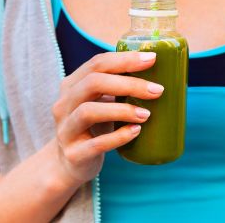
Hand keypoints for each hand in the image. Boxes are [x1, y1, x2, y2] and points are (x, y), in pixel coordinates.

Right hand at [52, 51, 163, 184]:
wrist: (69, 163)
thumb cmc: (92, 127)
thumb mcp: (98, 103)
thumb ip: (116, 88)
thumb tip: (161, 75)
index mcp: (70, 86)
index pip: (96, 64)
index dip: (124, 60)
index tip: (152, 59)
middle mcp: (63, 104)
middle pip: (93, 83)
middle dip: (128, 84)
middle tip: (157, 90)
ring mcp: (65, 129)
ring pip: (88, 111)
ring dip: (122, 110)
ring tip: (147, 114)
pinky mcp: (74, 153)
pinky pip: (96, 143)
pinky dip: (119, 136)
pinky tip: (135, 131)